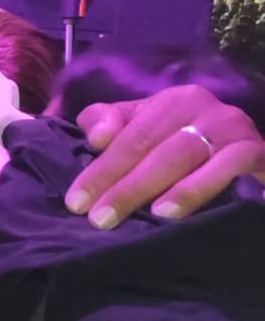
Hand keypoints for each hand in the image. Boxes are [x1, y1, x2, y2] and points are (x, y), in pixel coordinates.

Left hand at [68, 83, 264, 226]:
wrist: (255, 163)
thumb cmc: (192, 150)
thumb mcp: (150, 131)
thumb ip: (113, 125)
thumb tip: (95, 135)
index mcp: (172, 101)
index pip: (128, 136)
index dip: (99, 170)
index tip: (74, 202)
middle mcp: (203, 107)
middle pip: (152, 146)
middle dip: (121, 185)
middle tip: (97, 219)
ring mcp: (234, 127)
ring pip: (185, 155)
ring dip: (154, 188)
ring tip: (135, 217)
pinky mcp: (258, 151)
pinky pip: (228, 167)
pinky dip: (199, 187)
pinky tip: (173, 211)